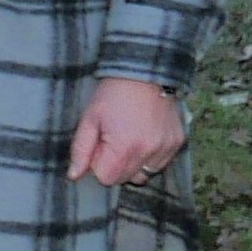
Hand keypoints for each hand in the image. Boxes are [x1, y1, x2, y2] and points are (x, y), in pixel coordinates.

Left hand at [65, 76, 186, 186]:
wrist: (146, 71)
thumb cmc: (113, 94)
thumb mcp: (90, 118)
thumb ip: (81, 150)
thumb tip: (74, 176)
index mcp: (124, 147)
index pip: (106, 179)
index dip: (98, 164)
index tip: (99, 145)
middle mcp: (148, 153)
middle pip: (126, 179)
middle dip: (115, 165)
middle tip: (113, 139)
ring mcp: (166, 149)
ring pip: (144, 174)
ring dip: (134, 163)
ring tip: (129, 138)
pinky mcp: (177, 143)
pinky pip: (160, 163)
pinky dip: (150, 156)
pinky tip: (144, 136)